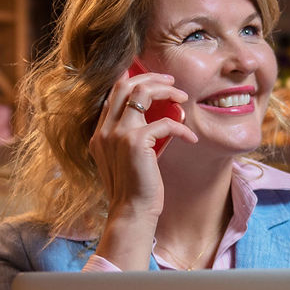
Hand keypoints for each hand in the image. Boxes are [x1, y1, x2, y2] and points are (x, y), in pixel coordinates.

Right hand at [88, 67, 193, 268]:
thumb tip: (155, 119)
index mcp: (100, 133)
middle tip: (171, 82)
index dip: (134, 80)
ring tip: (182, 97)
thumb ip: (130, 138)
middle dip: (150, 77)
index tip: (155, 81)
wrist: (131, 212)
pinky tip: (190, 138)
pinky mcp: (136, 142)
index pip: (113, 93)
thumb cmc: (134, 189)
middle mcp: (105, 129)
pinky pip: (165, 122)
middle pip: (125, 84)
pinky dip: (182, 128)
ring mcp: (118, 134)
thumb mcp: (125, 159)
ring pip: (142, 93)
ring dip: (166, 91)